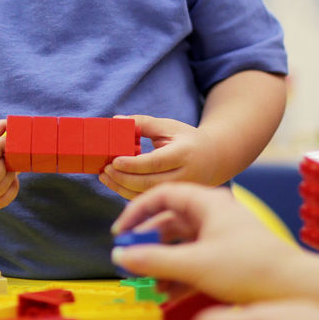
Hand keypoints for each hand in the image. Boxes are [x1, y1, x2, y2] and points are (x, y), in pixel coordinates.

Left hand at [99, 116, 222, 199]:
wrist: (213, 159)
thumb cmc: (187, 139)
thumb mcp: (169, 126)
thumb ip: (143, 123)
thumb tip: (116, 120)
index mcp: (184, 154)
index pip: (155, 163)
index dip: (133, 164)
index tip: (114, 161)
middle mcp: (184, 176)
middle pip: (148, 183)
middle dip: (123, 178)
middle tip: (105, 170)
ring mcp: (180, 191)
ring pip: (146, 195)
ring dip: (122, 188)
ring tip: (105, 177)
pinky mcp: (174, 199)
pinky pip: (148, 199)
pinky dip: (129, 193)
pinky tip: (116, 183)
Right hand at [111, 182, 301, 302]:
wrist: (294, 287)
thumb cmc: (251, 266)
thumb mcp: (194, 264)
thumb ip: (154, 260)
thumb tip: (121, 256)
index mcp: (207, 202)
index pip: (162, 196)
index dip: (137, 212)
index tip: (121, 232)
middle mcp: (213, 214)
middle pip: (170, 222)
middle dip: (149, 244)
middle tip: (131, 261)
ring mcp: (222, 235)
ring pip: (182, 245)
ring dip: (163, 264)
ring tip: (148, 284)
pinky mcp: (228, 257)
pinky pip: (195, 260)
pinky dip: (180, 275)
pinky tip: (168, 294)